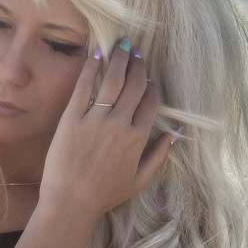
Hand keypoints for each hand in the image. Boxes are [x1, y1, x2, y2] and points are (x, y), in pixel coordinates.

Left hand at [40, 38, 175, 222]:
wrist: (70, 202)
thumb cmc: (104, 194)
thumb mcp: (140, 179)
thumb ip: (160, 154)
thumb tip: (176, 131)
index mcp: (138, 139)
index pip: (150, 102)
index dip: (150, 86)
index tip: (147, 77)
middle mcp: (120, 125)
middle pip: (134, 86)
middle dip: (137, 66)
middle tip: (136, 51)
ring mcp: (95, 121)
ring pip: (113, 81)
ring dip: (119, 59)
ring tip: (122, 44)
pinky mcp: (71, 119)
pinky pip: (84, 87)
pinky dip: (91, 68)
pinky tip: (96, 53)